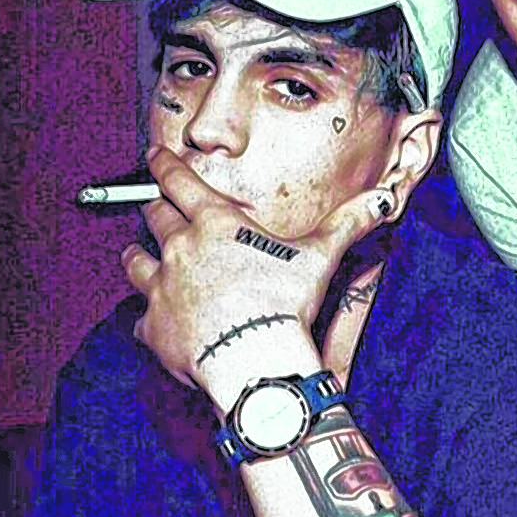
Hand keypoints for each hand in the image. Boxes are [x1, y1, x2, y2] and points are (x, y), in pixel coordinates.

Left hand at [121, 148, 392, 409]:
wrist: (254, 360)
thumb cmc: (284, 305)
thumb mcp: (319, 259)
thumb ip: (346, 225)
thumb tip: (381, 200)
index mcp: (216, 225)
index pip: (179, 182)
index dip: (163, 165)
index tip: (154, 156)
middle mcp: (181, 249)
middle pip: (153, 217)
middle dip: (153, 208)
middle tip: (151, 205)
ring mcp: (161, 288)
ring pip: (135, 263)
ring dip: (138, 258)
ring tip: (140, 259)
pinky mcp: (152, 328)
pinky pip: (140, 319)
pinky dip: (149, 321)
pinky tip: (159, 326)